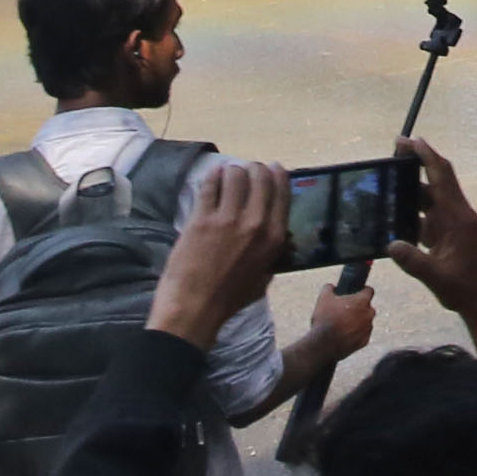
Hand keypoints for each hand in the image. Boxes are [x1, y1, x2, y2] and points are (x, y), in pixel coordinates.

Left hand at [150, 157, 287, 346]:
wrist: (194, 307)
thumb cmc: (230, 299)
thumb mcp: (264, 278)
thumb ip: (271, 253)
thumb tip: (274, 233)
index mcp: (273, 238)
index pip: (282, 193)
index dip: (277, 175)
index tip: (273, 168)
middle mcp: (255, 223)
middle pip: (260, 178)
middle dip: (255, 168)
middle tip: (249, 170)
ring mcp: (227, 218)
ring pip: (235, 175)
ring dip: (233, 171)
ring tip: (229, 175)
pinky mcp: (201, 218)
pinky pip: (210, 186)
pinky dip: (213, 177)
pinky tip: (214, 176)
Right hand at [283, 274, 380, 396]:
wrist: (323, 345)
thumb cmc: (323, 319)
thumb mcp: (323, 299)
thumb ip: (328, 289)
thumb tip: (331, 285)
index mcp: (363, 301)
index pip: (369, 291)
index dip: (361, 291)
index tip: (354, 293)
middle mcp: (370, 315)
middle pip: (367, 308)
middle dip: (357, 308)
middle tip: (342, 311)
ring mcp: (368, 330)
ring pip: (364, 323)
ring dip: (355, 323)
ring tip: (338, 326)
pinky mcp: (363, 344)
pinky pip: (360, 336)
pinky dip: (353, 335)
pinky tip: (340, 337)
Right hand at [396, 144, 476, 360]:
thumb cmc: (465, 288)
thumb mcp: (437, 277)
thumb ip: (414, 262)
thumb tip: (390, 244)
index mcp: (457, 218)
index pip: (441, 177)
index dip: (427, 155)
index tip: (409, 140)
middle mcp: (456, 214)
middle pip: (436, 179)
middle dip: (417, 162)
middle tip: (394, 150)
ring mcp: (453, 223)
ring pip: (431, 197)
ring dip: (412, 187)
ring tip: (386, 182)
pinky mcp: (448, 234)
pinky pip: (429, 214)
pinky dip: (413, 209)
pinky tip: (394, 213)